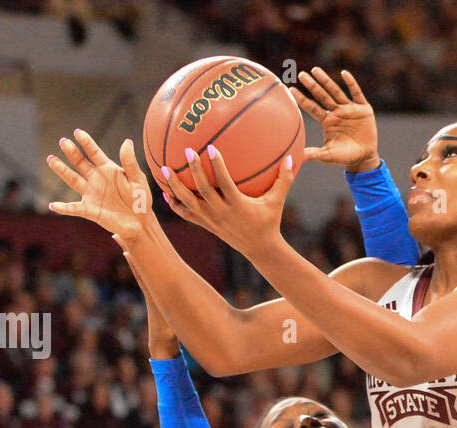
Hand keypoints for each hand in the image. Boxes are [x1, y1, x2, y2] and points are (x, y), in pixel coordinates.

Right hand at [47, 131, 156, 245]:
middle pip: (80, 163)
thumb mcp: (138, 180)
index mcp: (107, 169)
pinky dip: (64, 208)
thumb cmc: (140, 199)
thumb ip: (130, 163)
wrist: (140, 222)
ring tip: (51, 159)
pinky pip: (74, 208)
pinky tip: (53, 205)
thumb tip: (127, 142)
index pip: (94, 153)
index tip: (77, 132)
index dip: (86, 143)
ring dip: (62, 170)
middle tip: (63, 141)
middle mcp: (96, 178)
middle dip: (71, 152)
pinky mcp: (89, 210)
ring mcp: (91, 193)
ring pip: (73, 180)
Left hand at [160, 143, 294, 257]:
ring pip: (189, 202)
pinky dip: (175, 205)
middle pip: (203, 190)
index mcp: (238, 205)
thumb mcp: (277, 202)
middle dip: (194, 171)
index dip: (217, 166)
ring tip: (164, 169)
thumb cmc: (270, 221)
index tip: (210, 148)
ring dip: (175, 186)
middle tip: (186, 151)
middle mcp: (222, 213)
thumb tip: (292, 157)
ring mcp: (212, 220)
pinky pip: (187, 215)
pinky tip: (165, 194)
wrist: (260, 250)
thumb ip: (284, 180)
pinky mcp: (207, 226)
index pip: (225, 183)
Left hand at [291, 67, 379, 172]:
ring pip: (336, 92)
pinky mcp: (363, 109)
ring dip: (326, 81)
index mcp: (327, 121)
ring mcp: (349, 109)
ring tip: (315, 70)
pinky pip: (356, 93)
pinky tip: (344, 73)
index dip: (302, 99)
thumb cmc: (344, 157)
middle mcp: (337, 112)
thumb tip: (296, 157)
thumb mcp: (327, 155)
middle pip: (322, 96)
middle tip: (301, 74)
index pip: (312, 108)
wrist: (364, 158)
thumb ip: (313, 153)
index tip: (290, 90)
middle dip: (312, 85)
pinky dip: (351, 83)